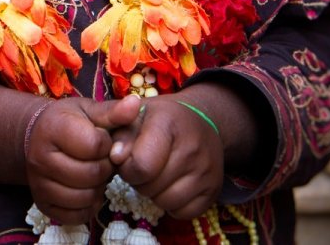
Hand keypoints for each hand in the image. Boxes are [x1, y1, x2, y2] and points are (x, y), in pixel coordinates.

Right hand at [25, 94, 140, 224]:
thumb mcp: (90, 110)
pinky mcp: (43, 205)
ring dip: (98, 187)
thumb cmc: (69, 120)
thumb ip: (114, 111)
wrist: (39, 136)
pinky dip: (89, 205)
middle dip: (105, 167)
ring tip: (95, 171)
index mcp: (53, 128)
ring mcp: (39, 185)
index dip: (107, 144)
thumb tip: (135, 103)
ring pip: (84, 198)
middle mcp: (40, 158)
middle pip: (91, 174)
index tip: (103, 139)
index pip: (94, 145)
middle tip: (103, 158)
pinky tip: (88, 188)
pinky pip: (76, 216)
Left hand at [109, 94, 223, 218]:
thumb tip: (115, 157)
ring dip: (155, 194)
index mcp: (168, 123)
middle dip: (140, 181)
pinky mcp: (214, 190)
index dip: (128, 168)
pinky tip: (173, 183)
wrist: (201, 120)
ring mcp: (207, 170)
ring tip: (158, 173)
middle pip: (151, 188)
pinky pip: (182, 213)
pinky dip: (172, 205)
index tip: (129, 159)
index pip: (141, 166)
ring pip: (166, 203)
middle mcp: (192, 147)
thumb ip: (120, 134)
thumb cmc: (160, 119)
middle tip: (144, 165)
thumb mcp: (135, 116)